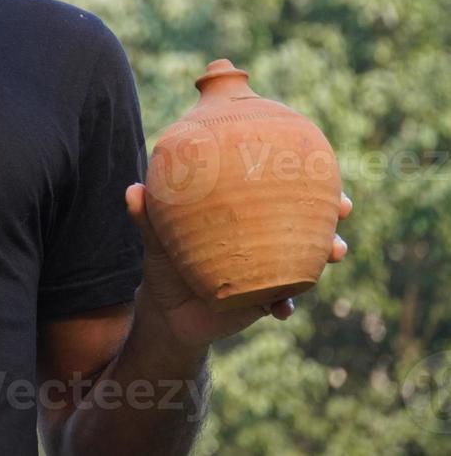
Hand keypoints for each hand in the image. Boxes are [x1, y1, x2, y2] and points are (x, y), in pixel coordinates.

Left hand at [123, 182, 351, 350]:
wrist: (168, 310)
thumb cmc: (166, 262)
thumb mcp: (157, 239)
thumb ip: (148, 217)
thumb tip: (133, 191)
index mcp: (242, 216)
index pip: (277, 191)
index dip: (301, 178)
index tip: (318, 164)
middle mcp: (263, 239)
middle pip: (307, 222)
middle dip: (330, 212)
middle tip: (342, 208)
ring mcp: (270, 269)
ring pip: (308, 259)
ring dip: (324, 254)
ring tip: (333, 252)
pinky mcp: (266, 299)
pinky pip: (285, 301)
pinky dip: (286, 304)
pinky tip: (282, 309)